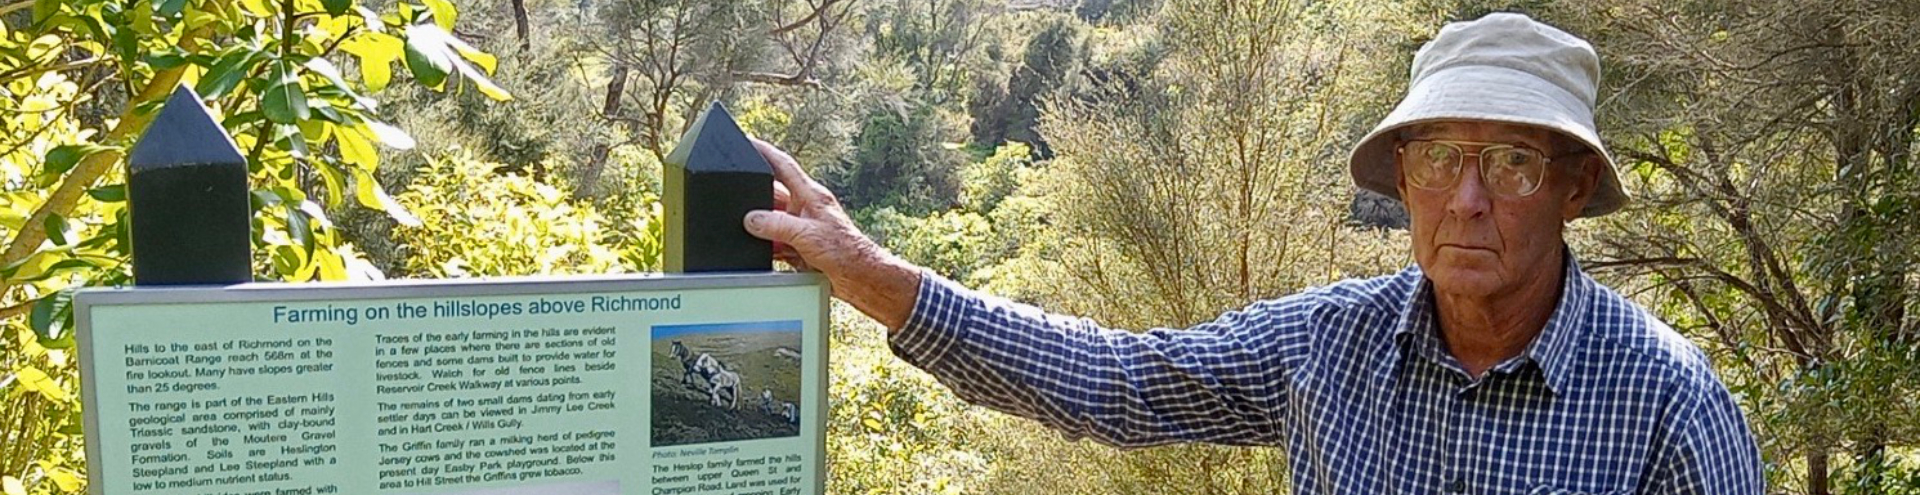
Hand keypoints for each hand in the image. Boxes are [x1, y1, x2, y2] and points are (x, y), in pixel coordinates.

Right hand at [743, 138, 920, 329]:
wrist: (859, 277)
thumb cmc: (845, 250)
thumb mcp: (806, 234)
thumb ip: (776, 225)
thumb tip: (752, 219)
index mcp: (810, 195)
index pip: (783, 166)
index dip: (765, 152)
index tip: (748, 142)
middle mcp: (805, 207)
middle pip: (773, 194)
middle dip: (755, 196)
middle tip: (735, 194)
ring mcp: (802, 226)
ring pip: (771, 220)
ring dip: (761, 226)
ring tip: (746, 230)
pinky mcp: (800, 246)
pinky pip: (775, 241)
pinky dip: (766, 246)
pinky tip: (759, 251)